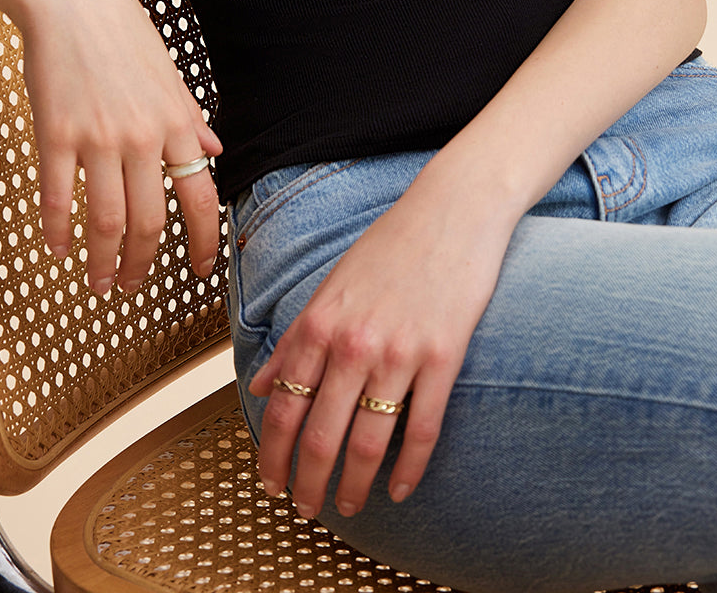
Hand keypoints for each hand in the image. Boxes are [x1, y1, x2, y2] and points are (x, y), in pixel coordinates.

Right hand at [15, 0, 222, 294]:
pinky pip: (58, 197)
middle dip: (144, 265)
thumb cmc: (122, 31)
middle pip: (150, 222)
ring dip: (102, 262)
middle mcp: (142, 136)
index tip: (203, 270)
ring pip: (105, 221)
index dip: (205, 242)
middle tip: (133, 285)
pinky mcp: (55, 133)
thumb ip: (189, 119)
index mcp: (177, 123)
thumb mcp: (169, 74)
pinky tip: (60, 248)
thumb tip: (214, 152)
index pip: (201, 197)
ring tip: (99, 282)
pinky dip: (59, 231)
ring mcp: (97, 137)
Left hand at [248, 174, 514, 518]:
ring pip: (369, 442)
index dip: (273, 457)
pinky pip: (423, 427)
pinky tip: (400, 488)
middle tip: (306, 509)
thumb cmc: (393, 243)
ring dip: (354, 486)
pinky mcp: (443, 355)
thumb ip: (295, 338)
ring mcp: (399, 351)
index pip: (283, 408)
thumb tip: (262, 385)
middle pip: (320, 436)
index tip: (271, 484)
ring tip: (350, 504)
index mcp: (319, 323)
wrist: (454, 208)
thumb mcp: (331, 285)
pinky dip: (409, 468)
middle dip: (307, 484)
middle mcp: (353, 342)